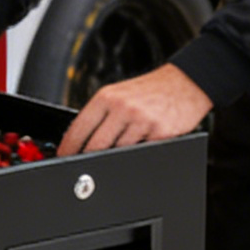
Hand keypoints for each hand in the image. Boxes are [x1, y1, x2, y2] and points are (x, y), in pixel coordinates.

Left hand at [57, 64, 211, 153]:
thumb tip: (81, 140)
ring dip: (115, 157)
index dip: (68, 147)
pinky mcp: (160, 134)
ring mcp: (142, 121)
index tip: (63, 156)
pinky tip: (141, 145)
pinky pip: (142, 153)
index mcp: (107, 97)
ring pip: (118, 153)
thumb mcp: (120, 93)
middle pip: (95, 146)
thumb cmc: (151, 90)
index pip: (79, 128)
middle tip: (82, 166)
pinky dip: (138, 154)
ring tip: (122, 147)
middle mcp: (123, 108)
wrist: (186, 82)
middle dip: (87, 159)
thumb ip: (101, 114)